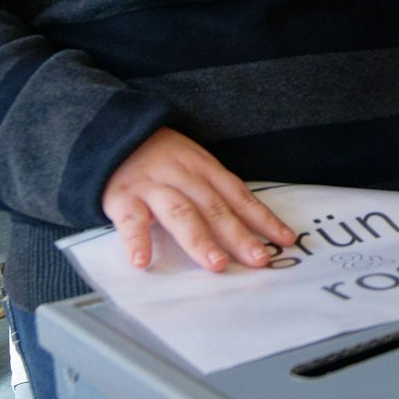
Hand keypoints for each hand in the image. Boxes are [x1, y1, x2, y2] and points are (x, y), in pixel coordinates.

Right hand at [100, 128, 296, 271]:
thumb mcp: (193, 163)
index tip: (284, 240)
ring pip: (180, 213)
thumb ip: (215, 191)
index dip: (262, 218)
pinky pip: (131, 221)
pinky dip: (137, 241)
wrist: (113, 134)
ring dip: (200, 240)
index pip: (239, 195)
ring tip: (216, 264)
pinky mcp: (123, 198)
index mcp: (204, 168)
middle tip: (258, 258)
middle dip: (238, 234)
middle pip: (214, 207)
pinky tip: (142, 261)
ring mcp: (152, 187)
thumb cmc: (159, 158)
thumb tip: (253, 225)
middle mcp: (182, 176)